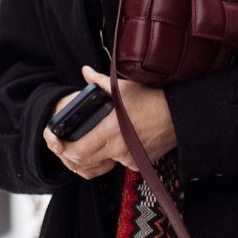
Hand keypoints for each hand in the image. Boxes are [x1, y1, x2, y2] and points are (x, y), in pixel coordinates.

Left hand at [42, 66, 177, 176]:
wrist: (178, 114)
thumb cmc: (151, 99)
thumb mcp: (122, 87)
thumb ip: (99, 82)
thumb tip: (85, 71)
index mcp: (110, 130)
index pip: (77, 151)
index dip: (63, 150)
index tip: (58, 142)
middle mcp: (118, 148)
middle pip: (84, 163)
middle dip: (72, 157)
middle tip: (68, 147)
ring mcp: (129, 158)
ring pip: (101, 166)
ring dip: (91, 160)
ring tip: (87, 147)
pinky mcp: (139, 163)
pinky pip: (119, 164)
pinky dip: (114, 158)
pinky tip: (115, 145)